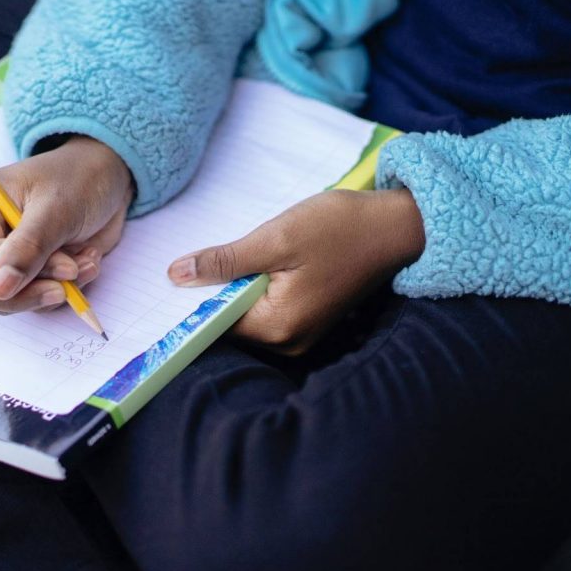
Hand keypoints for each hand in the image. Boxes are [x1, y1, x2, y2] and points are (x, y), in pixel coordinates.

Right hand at [0, 135, 132, 312]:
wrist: (105, 180)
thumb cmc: (78, 181)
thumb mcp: (58, 209)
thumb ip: (28, 248)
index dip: (20, 274)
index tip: (67, 267)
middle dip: (28, 293)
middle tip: (69, 282)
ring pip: (4, 301)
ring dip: (52, 290)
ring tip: (84, 261)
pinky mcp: (15, 273)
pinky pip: (28, 302)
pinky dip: (61, 291)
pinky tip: (83, 263)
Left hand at [167, 189, 424, 354]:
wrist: (395, 227)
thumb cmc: (339, 228)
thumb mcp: (275, 238)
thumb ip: (224, 261)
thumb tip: (176, 276)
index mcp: (278, 327)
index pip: (215, 324)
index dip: (194, 299)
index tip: (179, 275)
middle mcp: (289, 343)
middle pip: (231, 322)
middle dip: (218, 290)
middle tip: (215, 253)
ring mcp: (302, 335)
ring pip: (249, 314)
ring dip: (240, 286)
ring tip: (252, 253)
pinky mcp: (310, 321)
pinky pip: (269, 310)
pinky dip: (259, 287)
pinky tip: (268, 261)